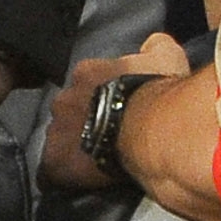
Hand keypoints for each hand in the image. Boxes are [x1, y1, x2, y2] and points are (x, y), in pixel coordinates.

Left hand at [40, 33, 190, 191]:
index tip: (116, 103)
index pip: (87, 80)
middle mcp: (63, 99)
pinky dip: (66, 172)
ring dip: (76, 145)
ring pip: (61, 138)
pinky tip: (83, 176)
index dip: (101, 93)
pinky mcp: (54, 161)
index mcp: (85, 73)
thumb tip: (151, 43)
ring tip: (98, 155)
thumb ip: (155, 47)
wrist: (149, 128)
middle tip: (108, 131)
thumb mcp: (166, 57)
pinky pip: (54, 169)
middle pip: (70, 109)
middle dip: (85, 119)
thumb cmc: (157, 91)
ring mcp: (55, 130)